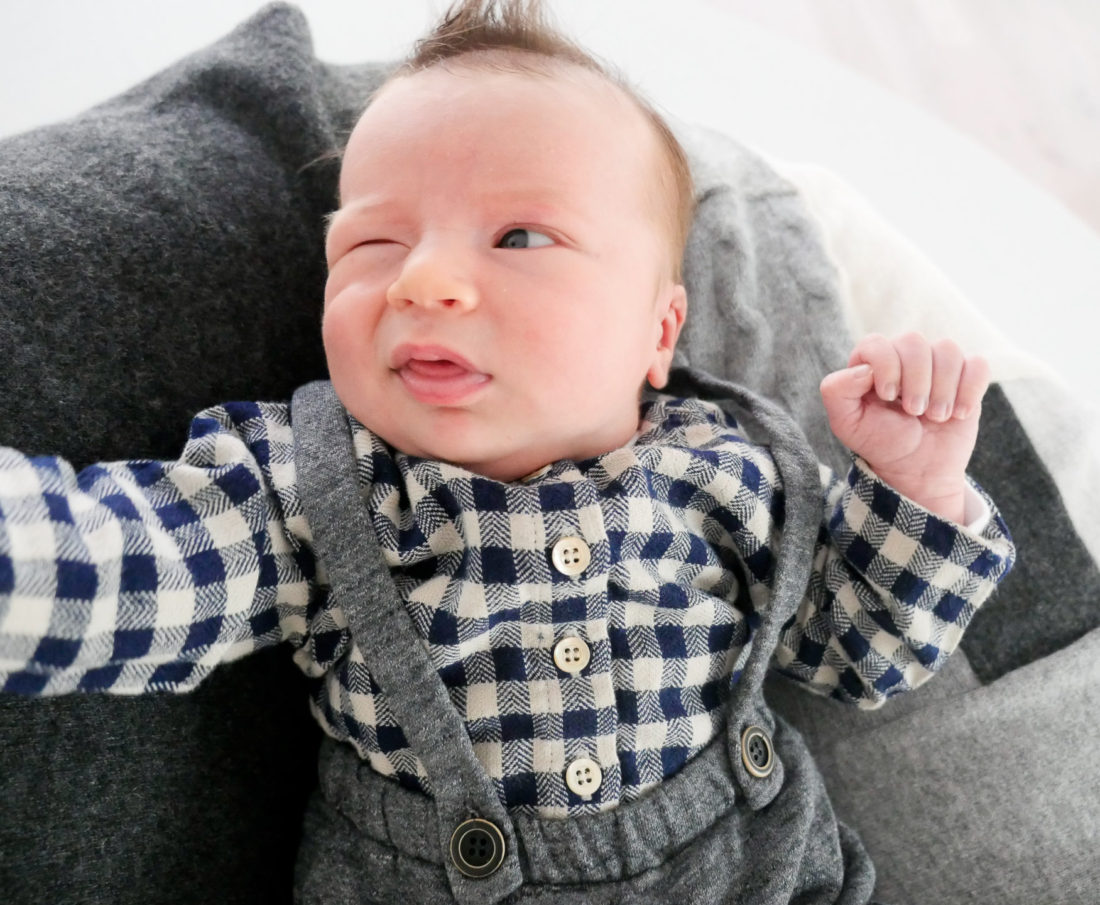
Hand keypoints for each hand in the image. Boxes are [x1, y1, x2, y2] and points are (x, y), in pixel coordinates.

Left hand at [819, 332, 989, 520]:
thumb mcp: (847, 423)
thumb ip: (837, 391)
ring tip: (935, 417)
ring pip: (947, 350)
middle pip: (914, 342)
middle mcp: (903, 356)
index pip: (877, 342)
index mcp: (872, 362)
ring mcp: (937, 364)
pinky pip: (978, 365)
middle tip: (914, 412)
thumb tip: (864, 369)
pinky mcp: (966, 377)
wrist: (916, 468)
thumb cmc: (880, 442)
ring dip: (943, 389)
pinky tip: (959, 414)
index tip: (888, 396)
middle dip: (916, 381)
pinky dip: (970, 390)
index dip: (886, 366)